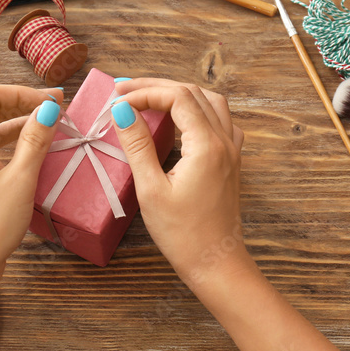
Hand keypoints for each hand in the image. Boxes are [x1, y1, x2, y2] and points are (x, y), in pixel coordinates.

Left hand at [0, 85, 62, 275]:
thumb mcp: (20, 179)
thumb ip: (35, 141)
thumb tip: (49, 109)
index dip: (23, 92)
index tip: (52, 102)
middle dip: (24, 105)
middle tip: (58, 110)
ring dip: (21, 127)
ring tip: (51, 130)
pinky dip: (12, 146)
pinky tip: (33, 155)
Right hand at [111, 79, 248, 285]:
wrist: (216, 263)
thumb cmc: (183, 234)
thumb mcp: (151, 190)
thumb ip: (138, 146)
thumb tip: (121, 111)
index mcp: (207, 146)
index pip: (177, 97)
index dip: (145, 92)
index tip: (117, 101)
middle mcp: (224, 141)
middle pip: (193, 93)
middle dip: (157, 87)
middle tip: (123, 90)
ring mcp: (232, 150)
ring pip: (210, 102)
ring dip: (179, 93)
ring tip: (148, 97)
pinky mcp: (231, 161)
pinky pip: (220, 120)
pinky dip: (198, 109)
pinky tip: (181, 120)